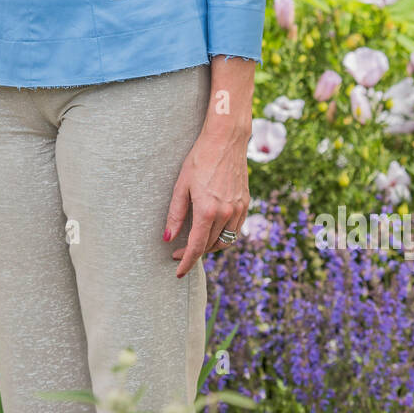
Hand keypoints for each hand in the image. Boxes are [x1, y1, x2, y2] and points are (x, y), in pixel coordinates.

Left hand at [164, 125, 249, 278]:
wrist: (225, 140)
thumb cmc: (199, 159)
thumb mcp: (181, 185)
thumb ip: (175, 214)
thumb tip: (168, 239)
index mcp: (207, 210)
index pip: (197, 247)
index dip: (186, 262)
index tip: (178, 271)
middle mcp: (226, 213)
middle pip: (210, 246)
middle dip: (195, 253)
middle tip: (180, 252)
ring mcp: (238, 209)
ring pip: (225, 241)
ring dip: (210, 247)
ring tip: (196, 243)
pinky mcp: (245, 203)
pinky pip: (235, 230)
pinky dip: (224, 236)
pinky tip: (213, 231)